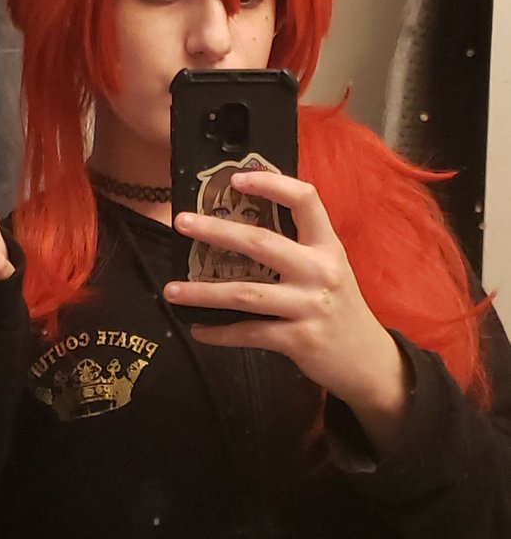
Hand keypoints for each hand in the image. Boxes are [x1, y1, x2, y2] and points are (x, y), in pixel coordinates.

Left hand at [163, 171, 409, 445]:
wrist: (367, 360)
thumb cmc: (339, 307)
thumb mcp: (329, 268)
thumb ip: (297, 247)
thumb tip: (239, 228)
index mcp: (327, 246)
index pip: (305, 199)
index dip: (271, 184)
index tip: (237, 178)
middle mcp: (320, 271)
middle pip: (261, 243)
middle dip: (216, 231)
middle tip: (181, 222)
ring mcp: (310, 306)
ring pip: (246, 294)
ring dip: (203, 292)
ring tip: (171, 290)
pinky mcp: (300, 339)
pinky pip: (250, 333)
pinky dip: (220, 333)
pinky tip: (199, 329)